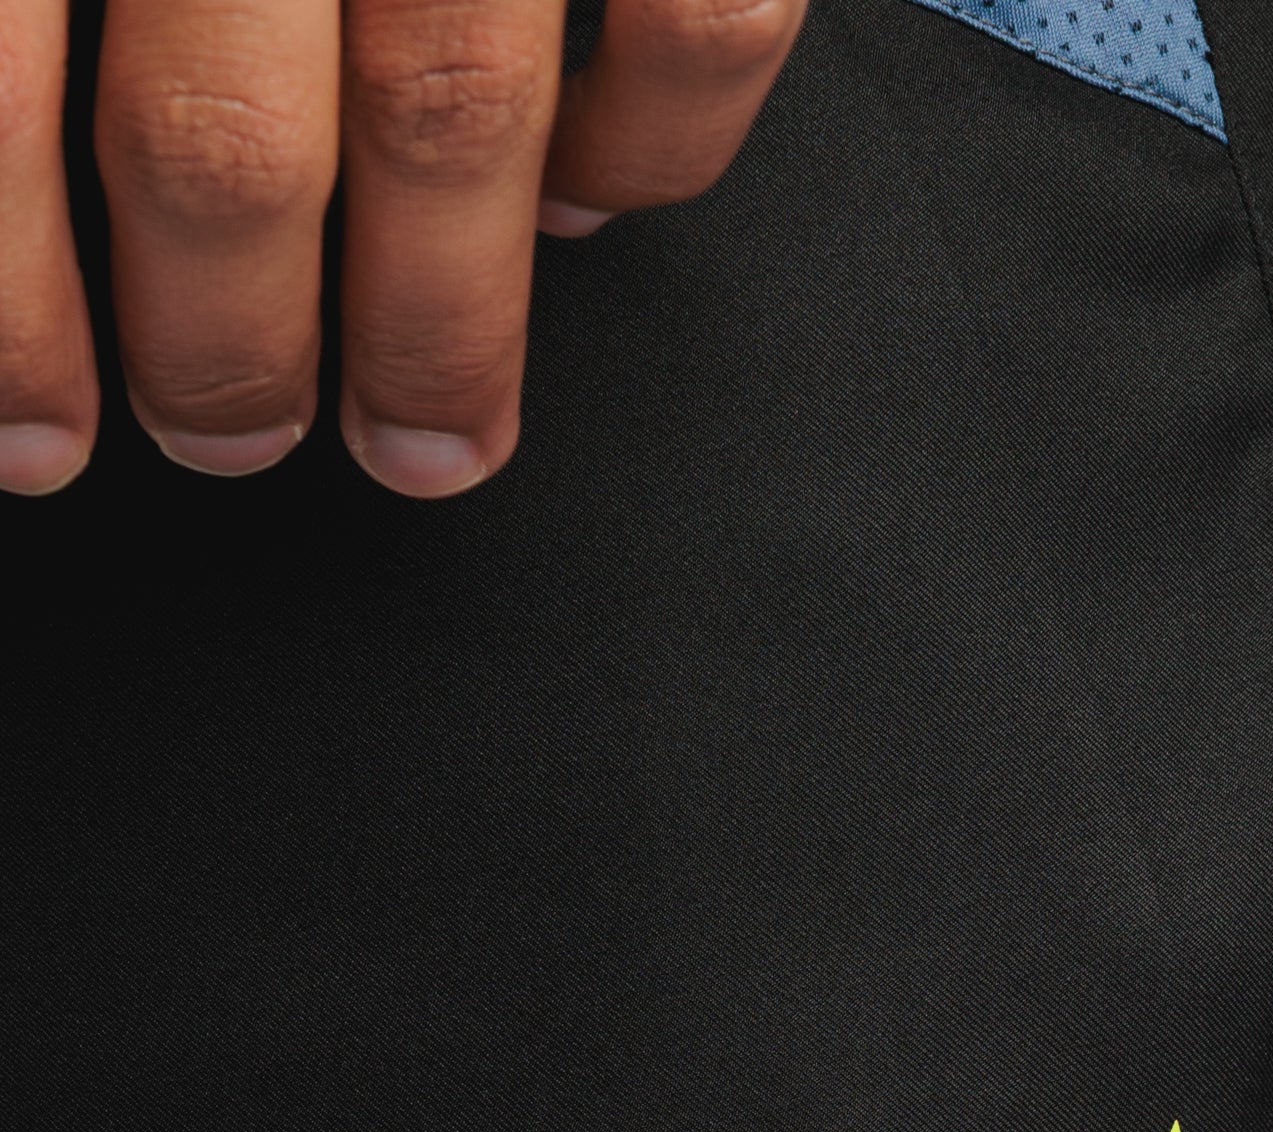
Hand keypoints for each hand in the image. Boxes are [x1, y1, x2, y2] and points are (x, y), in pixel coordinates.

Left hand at [0, 0, 804, 496]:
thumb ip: (43, 11)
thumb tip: (41, 169)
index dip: (11, 301)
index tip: (27, 433)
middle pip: (226, 145)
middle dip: (224, 343)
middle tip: (224, 434)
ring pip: (449, 113)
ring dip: (436, 313)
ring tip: (417, 433)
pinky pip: (692, 24)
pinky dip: (655, 147)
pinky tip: (593, 206)